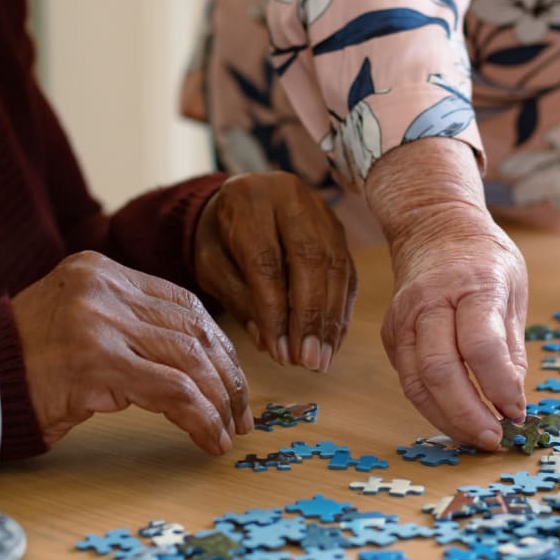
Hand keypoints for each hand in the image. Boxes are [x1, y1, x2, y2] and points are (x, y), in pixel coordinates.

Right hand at [13, 252, 251, 454]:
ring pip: (190, 360)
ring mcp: (99, 321)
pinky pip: (172, 390)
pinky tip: (208, 439)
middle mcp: (103, 287)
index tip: (235, 381)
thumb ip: (133, 326)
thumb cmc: (30, 365)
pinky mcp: (96, 360)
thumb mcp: (85, 326)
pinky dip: (199, 417)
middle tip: (241, 414)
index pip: (185, 305)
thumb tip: (201, 360)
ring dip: (218, 402)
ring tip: (227, 431)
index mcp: (103, 271)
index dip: (221, 347)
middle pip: (194, 329)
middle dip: (228, 377)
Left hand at [193, 173, 357, 371]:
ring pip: (334, 267)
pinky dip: (340, 311)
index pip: (266, 262)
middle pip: (309, 261)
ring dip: (329, 320)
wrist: (243, 199)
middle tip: (307, 361)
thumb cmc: (221, 238)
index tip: (278, 352)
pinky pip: (346, 272)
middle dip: (309, 318)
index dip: (275, 311)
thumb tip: (267, 341)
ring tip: (320, 359)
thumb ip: (237, 298)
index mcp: (248, 200)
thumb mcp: (212, 265)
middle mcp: (291, 198)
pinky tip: (332, 341)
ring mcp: (321, 211)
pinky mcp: (339, 229)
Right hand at [382, 211, 527, 449]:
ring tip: (475, 438)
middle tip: (493, 440)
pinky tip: (456, 420)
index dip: (498, 386)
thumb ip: (511, 348)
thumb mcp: (513, 290)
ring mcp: (404, 319)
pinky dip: (432, 407)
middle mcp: (430, 301)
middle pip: (439, 369)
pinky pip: (409, 381)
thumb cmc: (482, 259)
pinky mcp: (392, 336)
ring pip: (416, 382)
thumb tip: (512, 403)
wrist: (433, 227)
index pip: (480, 345)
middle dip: (467, 414)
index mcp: (472, 285)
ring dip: (446, 419)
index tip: (517, 412)